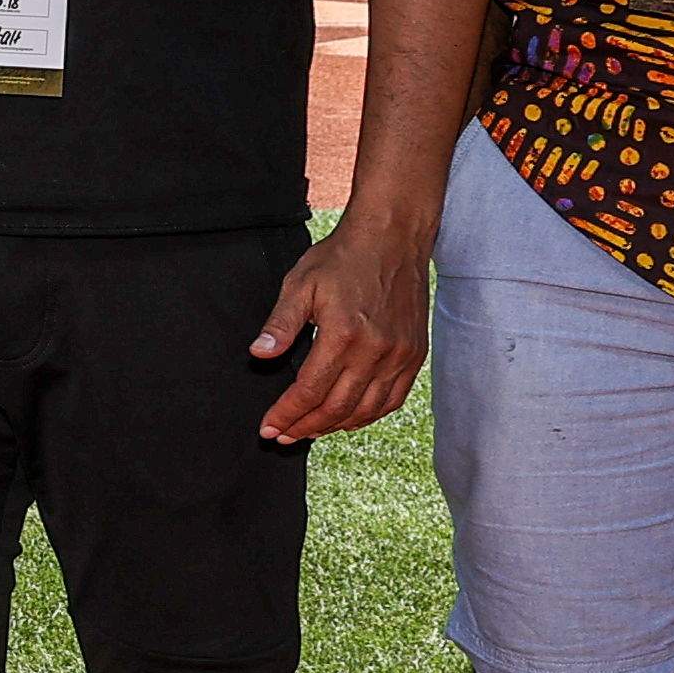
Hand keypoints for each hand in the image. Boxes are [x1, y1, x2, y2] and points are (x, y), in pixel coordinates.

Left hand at [251, 216, 430, 442]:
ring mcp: (399, 355)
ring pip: (366, 410)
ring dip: (335, 426)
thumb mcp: (301, 284)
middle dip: (305, 427)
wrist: (392, 237)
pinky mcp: (414, 353)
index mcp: (343, 334)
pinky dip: (369, 415)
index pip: (309, 391)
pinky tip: (349, 417)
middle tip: (284, 436)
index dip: (286, 414)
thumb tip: (259, 354)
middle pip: (337, 408)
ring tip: (310, 430)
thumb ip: (280, 324)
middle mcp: (375, 350)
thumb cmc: (343, 257)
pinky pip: (392, 399)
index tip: (268, 428)